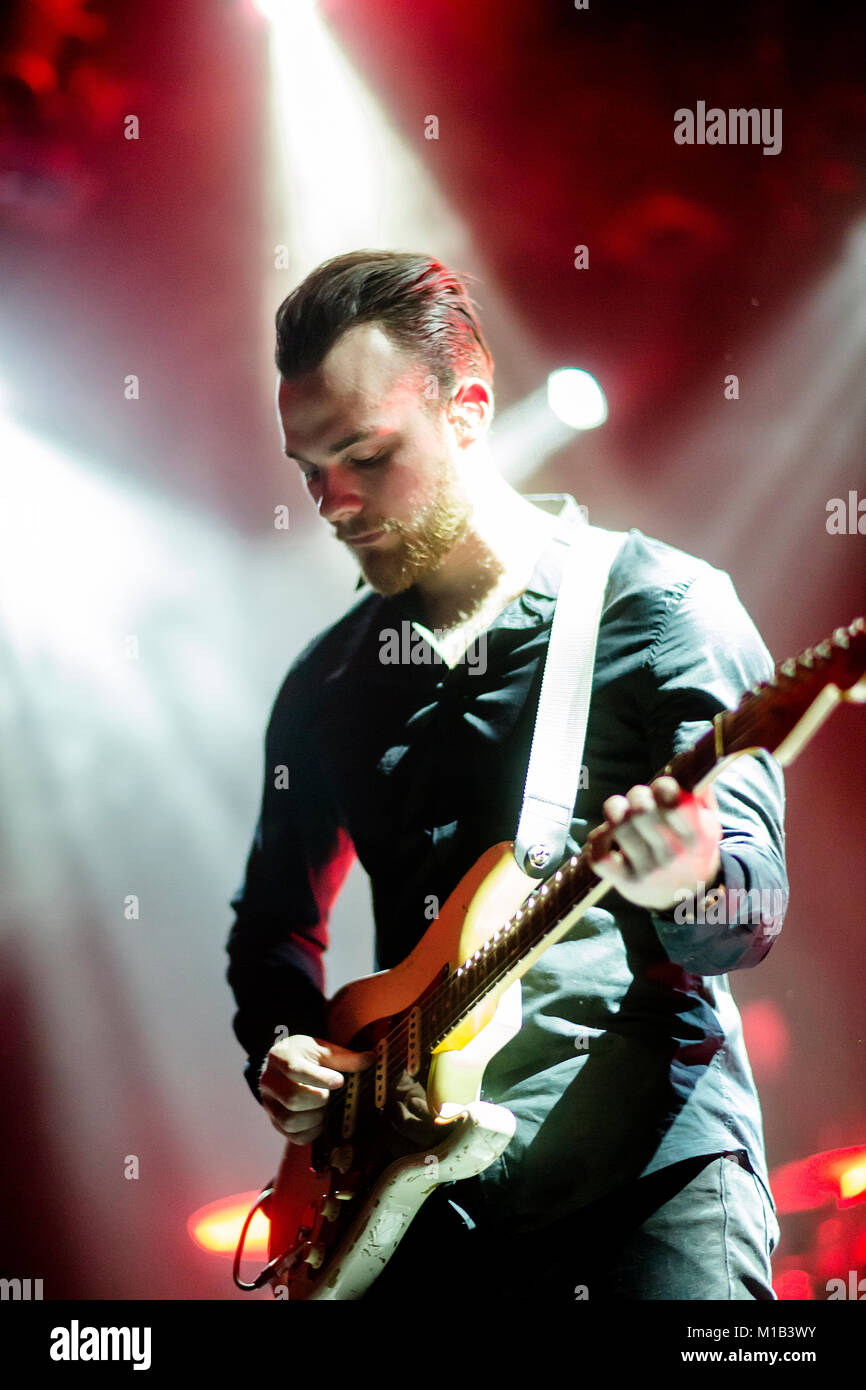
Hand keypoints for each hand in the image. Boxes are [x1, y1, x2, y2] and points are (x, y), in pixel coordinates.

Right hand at [258, 1034, 374, 1144]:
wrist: (285, 1065)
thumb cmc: (306, 1056)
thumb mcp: (323, 1050)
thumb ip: (345, 1057)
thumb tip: (371, 1059)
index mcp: (279, 1057)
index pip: (294, 1070)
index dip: (320, 1078)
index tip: (339, 1081)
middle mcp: (268, 1081)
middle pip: (291, 1098)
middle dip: (319, 1100)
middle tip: (330, 1095)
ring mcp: (269, 1104)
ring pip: (289, 1120)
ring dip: (314, 1117)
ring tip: (325, 1108)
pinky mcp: (275, 1122)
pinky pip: (293, 1136)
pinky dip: (311, 1132)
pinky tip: (320, 1120)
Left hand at [586, 775, 720, 911]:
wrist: (688, 898)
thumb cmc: (693, 849)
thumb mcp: (709, 822)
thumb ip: (701, 792)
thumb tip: (687, 758)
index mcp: (696, 836)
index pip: (675, 803)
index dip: (663, 787)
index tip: (661, 788)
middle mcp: (673, 855)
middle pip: (640, 811)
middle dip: (635, 796)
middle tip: (638, 799)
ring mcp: (648, 870)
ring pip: (618, 828)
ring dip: (615, 812)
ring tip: (621, 813)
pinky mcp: (626, 882)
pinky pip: (599, 856)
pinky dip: (598, 839)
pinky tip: (607, 835)